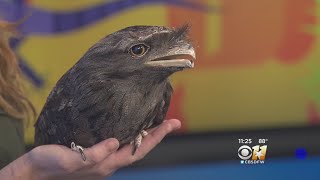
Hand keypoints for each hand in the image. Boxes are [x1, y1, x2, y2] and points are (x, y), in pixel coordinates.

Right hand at [0, 119, 180, 179]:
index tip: (172, 124)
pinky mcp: (95, 152)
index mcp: (106, 164)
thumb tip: (115, 142)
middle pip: (140, 147)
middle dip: (157, 134)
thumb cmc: (49, 165)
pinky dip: (131, 133)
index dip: (157, 136)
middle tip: (172, 121)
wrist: (34, 172)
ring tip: (157, 123)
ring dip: (146, 134)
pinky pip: (120, 142)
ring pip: (132, 145)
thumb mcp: (70, 160)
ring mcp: (103, 158)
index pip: (139, 149)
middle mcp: (109, 162)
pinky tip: (131, 126)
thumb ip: (94, 154)